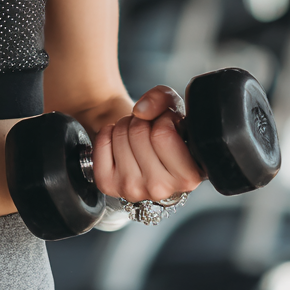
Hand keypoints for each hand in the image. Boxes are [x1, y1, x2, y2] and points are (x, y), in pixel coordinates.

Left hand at [91, 86, 204, 202]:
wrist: (143, 146)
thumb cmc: (164, 130)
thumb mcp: (173, 107)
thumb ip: (163, 98)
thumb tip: (141, 111)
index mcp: (188, 178)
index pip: (163, 135)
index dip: (163, 118)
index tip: (166, 123)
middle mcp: (161, 189)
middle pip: (138, 133)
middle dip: (140, 120)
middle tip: (146, 127)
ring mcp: (132, 190)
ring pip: (119, 136)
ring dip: (124, 125)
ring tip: (134, 133)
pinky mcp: (108, 185)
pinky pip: (101, 144)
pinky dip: (106, 133)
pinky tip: (118, 141)